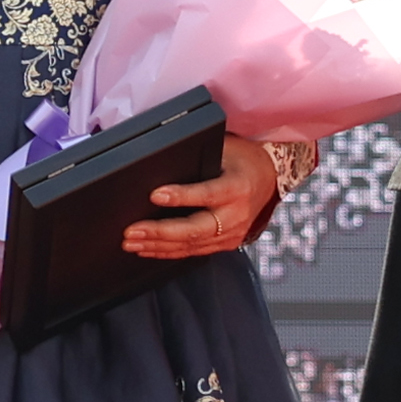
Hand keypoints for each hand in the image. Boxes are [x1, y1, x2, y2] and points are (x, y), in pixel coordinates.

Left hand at [125, 133, 282, 258]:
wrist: (269, 178)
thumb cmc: (242, 159)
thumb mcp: (224, 149)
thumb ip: (198, 158)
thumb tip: (160, 161)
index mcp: (237, 187)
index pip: (207, 194)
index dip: (181, 196)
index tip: (154, 195)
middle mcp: (236, 215)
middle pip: (195, 229)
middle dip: (160, 232)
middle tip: (131, 231)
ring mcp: (232, 233)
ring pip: (191, 244)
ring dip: (158, 246)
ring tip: (131, 243)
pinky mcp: (226, 243)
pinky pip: (194, 251)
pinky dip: (168, 252)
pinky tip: (148, 250)